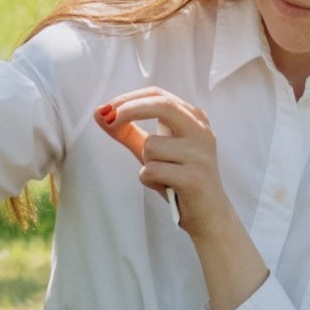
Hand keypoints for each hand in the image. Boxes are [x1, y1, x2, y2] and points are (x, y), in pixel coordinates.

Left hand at [100, 89, 238, 232]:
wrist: (209, 214)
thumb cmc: (179, 179)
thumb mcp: (154, 151)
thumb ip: (129, 131)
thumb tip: (100, 113)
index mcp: (194, 119)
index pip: (159, 96)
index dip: (130, 98)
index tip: (108, 108)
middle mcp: (201, 132)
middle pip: (162, 106)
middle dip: (130, 109)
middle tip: (108, 119)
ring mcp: (200, 154)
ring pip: (150, 146)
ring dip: (145, 163)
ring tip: (162, 176)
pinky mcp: (193, 178)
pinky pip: (152, 170)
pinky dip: (149, 180)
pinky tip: (164, 187)